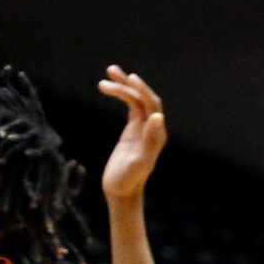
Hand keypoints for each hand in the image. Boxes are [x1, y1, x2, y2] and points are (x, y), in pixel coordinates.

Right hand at [97, 66, 166, 203]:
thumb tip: (157, 117)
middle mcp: (152, 128)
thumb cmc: (129, 181)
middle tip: (112, 71)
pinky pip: (129, 107)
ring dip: (122, 87)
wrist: (121, 192)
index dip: (142, 91)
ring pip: (134, 101)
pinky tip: (108, 89)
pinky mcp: (131, 130)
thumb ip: (149, 140)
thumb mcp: (139, 162)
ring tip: (105, 77)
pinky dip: (120, 96)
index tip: (129, 79)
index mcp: (156, 133)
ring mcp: (142, 128)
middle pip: (143, 98)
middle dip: (129, 84)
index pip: (151, 105)